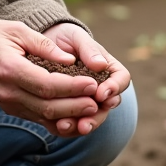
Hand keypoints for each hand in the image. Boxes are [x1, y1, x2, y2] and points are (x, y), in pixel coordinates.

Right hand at [0, 20, 100, 135]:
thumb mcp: (18, 30)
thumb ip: (44, 45)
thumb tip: (70, 60)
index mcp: (10, 70)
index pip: (46, 85)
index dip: (72, 87)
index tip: (93, 84)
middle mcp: (9, 92)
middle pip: (47, 106)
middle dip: (76, 106)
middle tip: (98, 102)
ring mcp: (10, 104)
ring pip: (44, 117)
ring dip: (71, 117)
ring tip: (93, 111)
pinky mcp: (14, 110)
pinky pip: (39, 120)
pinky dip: (59, 121)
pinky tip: (78, 117)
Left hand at [42, 22, 130, 136]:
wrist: (44, 45)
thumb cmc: (65, 37)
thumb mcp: (76, 37)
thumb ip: (89, 49)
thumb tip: (100, 65)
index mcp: (108, 69)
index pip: (121, 80)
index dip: (114, 89)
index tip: (101, 94)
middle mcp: (101, 88)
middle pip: (107, 106)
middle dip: (97, 116)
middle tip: (86, 123)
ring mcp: (86, 101)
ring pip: (90, 118)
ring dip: (81, 125)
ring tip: (66, 126)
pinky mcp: (69, 110)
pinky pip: (72, 123)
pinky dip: (66, 128)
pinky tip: (57, 127)